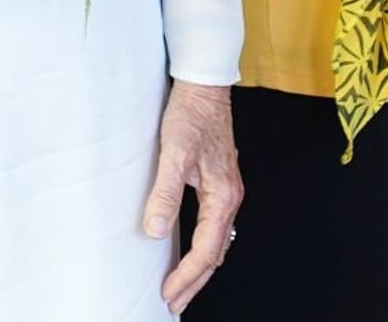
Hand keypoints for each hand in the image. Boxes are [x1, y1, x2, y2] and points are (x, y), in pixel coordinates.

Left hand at [141, 80, 241, 315]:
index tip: (168, 294)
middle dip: (195, 280)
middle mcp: (230, 198)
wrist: (203, 86)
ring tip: (180, 285)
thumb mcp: (174, 152)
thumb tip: (156, 231)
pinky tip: (189, 248)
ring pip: (217, 241)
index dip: (187, 276)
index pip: (207, 251)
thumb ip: (165, 192)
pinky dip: (203, 246)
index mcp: (223, 196)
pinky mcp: (219, 182)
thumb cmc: (190, 114)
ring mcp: (227, 191)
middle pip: (216, 253)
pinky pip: (215, 226)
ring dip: (200, 266)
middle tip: (173, 301)